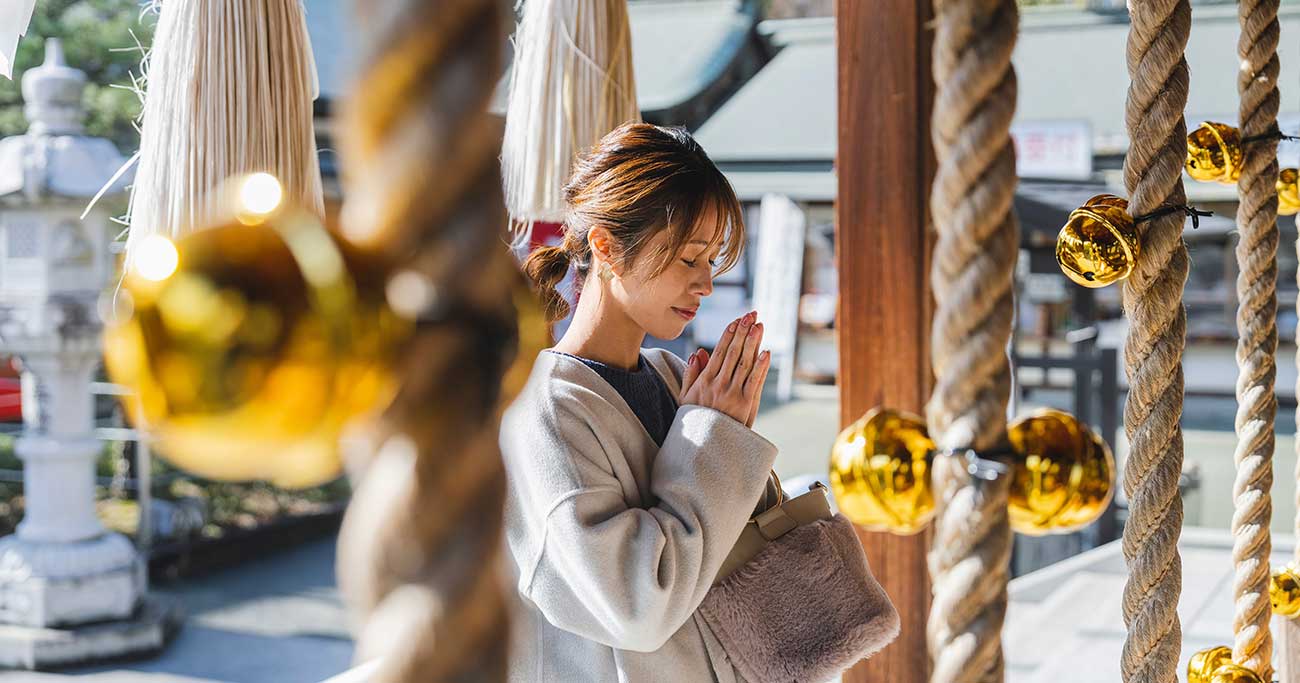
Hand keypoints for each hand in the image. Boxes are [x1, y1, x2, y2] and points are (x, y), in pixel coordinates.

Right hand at [679, 311, 770, 426]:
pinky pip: (754, 381)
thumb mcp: (686, 397)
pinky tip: (766, 352)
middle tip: (751, 314)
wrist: (704, 447)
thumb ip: (691, 374)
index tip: (736, 321)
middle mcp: (719, 384)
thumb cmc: (695, 422)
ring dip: (753, 342)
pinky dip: (761, 366)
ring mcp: (732, 393)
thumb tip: (698, 352)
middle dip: (743, 331)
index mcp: (705, 381)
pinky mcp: (745, 404)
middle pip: (734, 352)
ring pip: (745, 362)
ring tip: (759, 325)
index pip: (719, 352)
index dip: (728, 334)